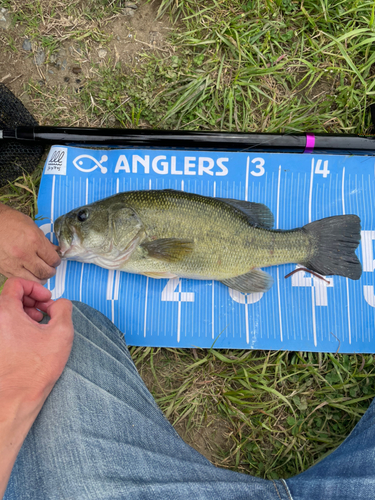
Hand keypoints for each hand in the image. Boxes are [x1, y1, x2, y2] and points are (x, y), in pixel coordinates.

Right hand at [0, 203, 60, 282]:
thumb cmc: (11, 222)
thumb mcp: (33, 227)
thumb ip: (45, 241)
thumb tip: (55, 251)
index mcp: (34, 241)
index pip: (53, 260)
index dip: (56, 261)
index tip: (55, 261)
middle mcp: (25, 254)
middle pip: (45, 272)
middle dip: (51, 271)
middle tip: (50, 268)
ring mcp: (14, 263)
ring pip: (34, 280)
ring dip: (40, 278)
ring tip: (40, 272)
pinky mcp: (5, 269)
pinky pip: (21, 279)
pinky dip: (27, 279)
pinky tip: (28, 273)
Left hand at [0, 277, 73, 401]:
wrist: (14, 400)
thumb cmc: (34, 371)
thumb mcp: (62, 333)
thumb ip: (64, 308)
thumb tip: (59, 303)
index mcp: (4, 312)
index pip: (16, 284)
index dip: (36, 288)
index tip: (47, 300)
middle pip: (11, 296)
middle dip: (32, 301)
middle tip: (46, 314)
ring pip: (7, 311)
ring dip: (25, 313)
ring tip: (39, 327)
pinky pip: (3, 325)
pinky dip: (17, 325)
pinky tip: (30, 339)